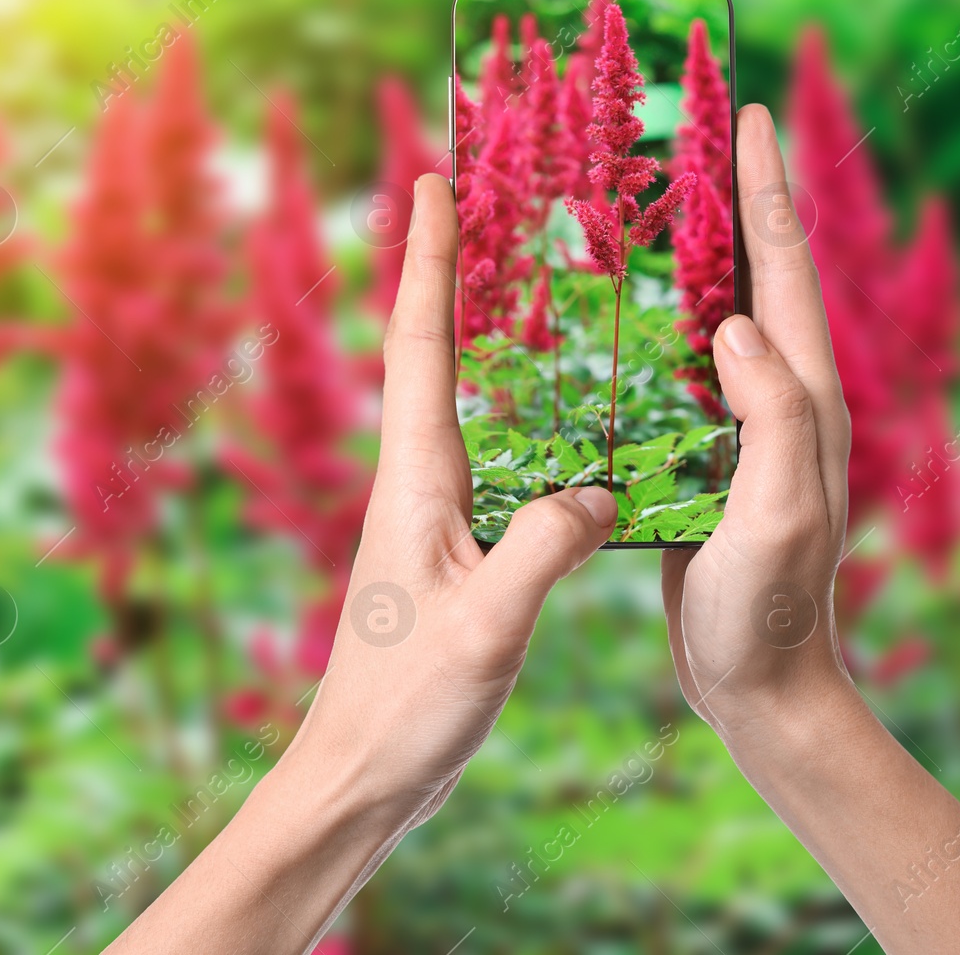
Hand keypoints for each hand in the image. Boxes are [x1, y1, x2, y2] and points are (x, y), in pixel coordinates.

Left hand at [109, 174, 617, 954]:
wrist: (360, 775)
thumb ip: (544, 548)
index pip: (419, 348)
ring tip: (522, 289)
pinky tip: (555, 428)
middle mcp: (415, 485)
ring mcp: (428, 517)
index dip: (427, 262)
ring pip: (456, 404)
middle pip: (429, 355)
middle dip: (448, 274)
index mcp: (416, 484)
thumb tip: (598, 493)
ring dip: (477, 337)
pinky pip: (488, 459)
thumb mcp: (487, 626)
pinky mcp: (449, 552)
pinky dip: (511, 416)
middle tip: (476, 204)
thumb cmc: (407, 707)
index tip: (430, 183)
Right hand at [659, 108, 959, 954]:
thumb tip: (734, 320)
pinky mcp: (700, 458)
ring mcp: (739, 427)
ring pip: (710, 318)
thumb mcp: (780, 511)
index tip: (746, 116)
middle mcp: (779, 398)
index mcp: (805, 396)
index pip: (785, 270)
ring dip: (683, 258)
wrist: (756, 683)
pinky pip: (676, 373)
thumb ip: (773, 415)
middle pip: (752, 277)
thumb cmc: (772, 606)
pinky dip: (650, 328)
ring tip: (636, 204)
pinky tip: (608, 316)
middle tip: (685, 136)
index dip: (765, 190)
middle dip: (727, 203)